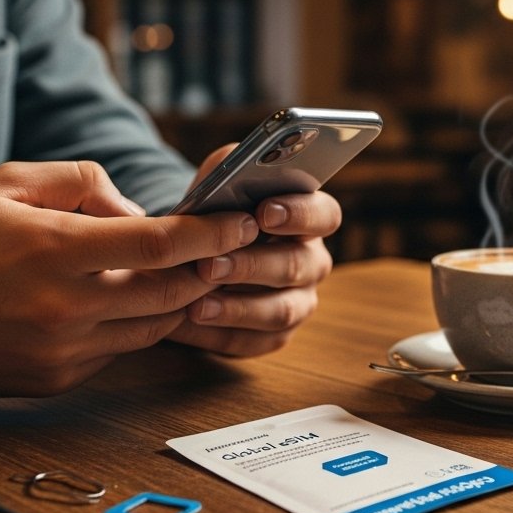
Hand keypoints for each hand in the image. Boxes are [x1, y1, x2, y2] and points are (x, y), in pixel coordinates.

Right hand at [0, 161, 258, 395]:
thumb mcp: (9, 182)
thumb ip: (84, 183)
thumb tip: (139, 212)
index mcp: (56, 249)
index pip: (160, 244)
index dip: (211, 233)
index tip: (241, 223)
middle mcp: (66, 307)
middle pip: (172, 293)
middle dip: (210, 270)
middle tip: (229, 250)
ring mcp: (62, 351)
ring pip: (153, 328)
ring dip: (178, 302)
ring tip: (186, 274)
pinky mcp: (56, 379)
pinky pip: (116, 351)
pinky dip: (131, 326)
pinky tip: (123, 303)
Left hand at [168, 145, 340, 355]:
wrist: (194, 252)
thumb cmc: (215, 211)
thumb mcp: (219, 180)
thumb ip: (228, 170)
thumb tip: (227, 180)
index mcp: (310, 218)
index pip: (324, 215)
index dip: (300, 215)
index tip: (264, 213)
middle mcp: (312, 262)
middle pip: (297, 267)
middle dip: (251, 266)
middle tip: (210, 265)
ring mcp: (298, 302)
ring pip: (279, 311)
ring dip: (237, 308)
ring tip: (195, 304)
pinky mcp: (273, 336)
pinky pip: (252, 341)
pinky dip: (219, 333)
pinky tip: (188, 322)